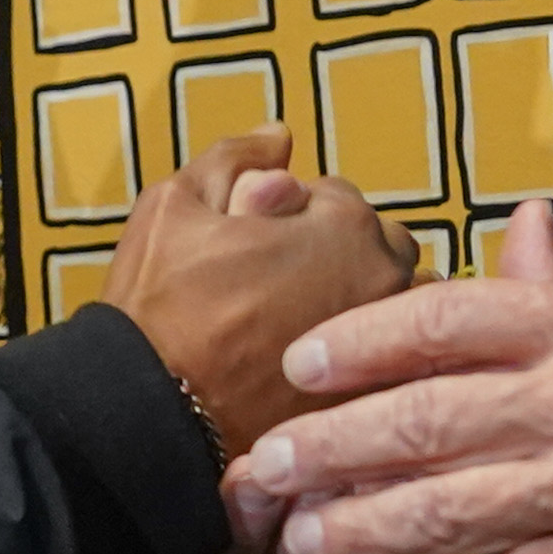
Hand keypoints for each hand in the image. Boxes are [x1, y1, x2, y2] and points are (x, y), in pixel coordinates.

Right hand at [92, 130, 410, 469]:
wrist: (154, 416)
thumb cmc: (160, 308)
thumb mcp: (175, 206)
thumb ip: (233, 157)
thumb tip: (278, 137)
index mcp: (344, 226)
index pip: (337, 199)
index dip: (291, 216)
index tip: (255, 245)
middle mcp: (384, 282)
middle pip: (380, 250)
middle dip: (339, 257)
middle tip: (279, 288)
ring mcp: (390, 349)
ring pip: (398, 309)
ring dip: (364, 308)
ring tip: (299, 333)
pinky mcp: (378, 403)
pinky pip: (395, 370)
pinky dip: (372, 364)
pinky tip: (322, 378)